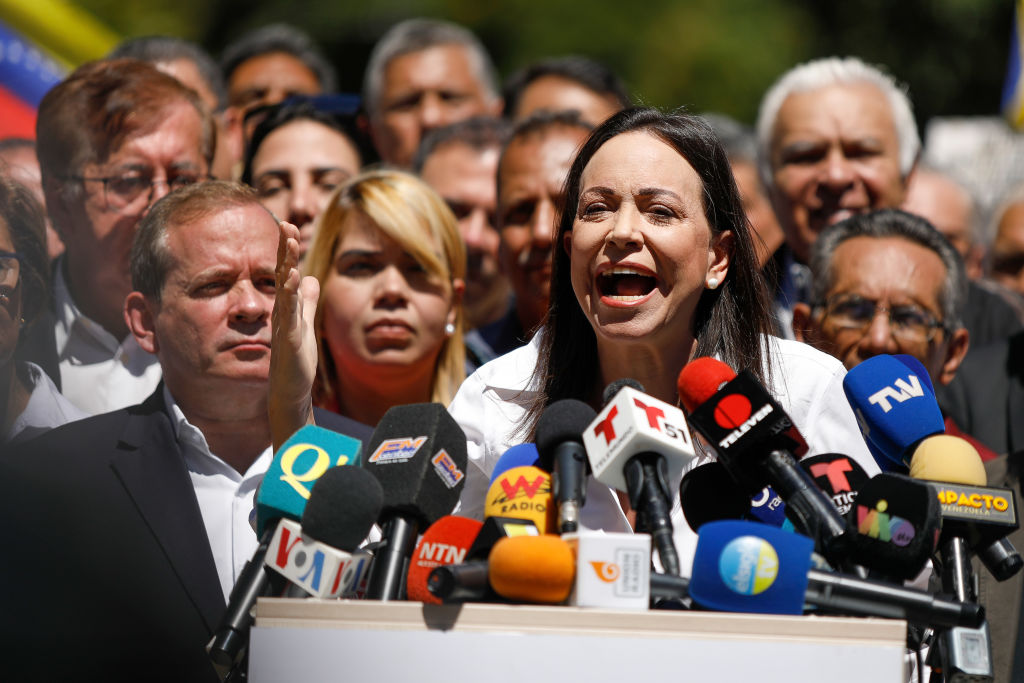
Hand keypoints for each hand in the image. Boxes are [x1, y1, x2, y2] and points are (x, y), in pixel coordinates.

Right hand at [269, 220, 319, 450]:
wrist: (289, 392)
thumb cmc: (295, 361)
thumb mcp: (304, 324)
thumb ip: (306, 302)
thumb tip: (310, 278)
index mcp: (287, 307)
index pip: (285, 271)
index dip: (287, 249)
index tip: (289, 224)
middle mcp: (282, 312)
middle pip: (281, 273)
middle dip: (285, 248)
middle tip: (287, 222)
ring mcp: (284, 325)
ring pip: (284, 289)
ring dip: (286, 264)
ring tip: (290, 241)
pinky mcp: (289, 340)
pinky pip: (289, 313)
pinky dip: (290, 295)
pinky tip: (292, 278)